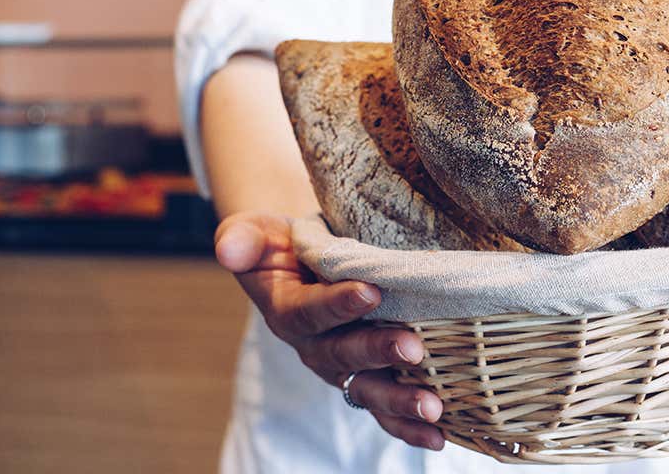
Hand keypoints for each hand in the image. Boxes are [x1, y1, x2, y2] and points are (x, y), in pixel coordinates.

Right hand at [214, 212, 444, 450]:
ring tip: (433, 408)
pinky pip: (384, 408)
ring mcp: (341, 367)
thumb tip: (229, 248)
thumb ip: (243, 238)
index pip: (310, 311)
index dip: (337, 304)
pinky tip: (440, 435)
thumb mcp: (255, 232)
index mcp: (287, 311)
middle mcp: (314, 346)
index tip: (370, 292)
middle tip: (412, 348)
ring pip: (367, 390)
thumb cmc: (282, 243)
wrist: (300, 260)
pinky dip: (410, 424)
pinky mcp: (365, 378)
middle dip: (377, 353)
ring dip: (400, 401)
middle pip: (343, 355)